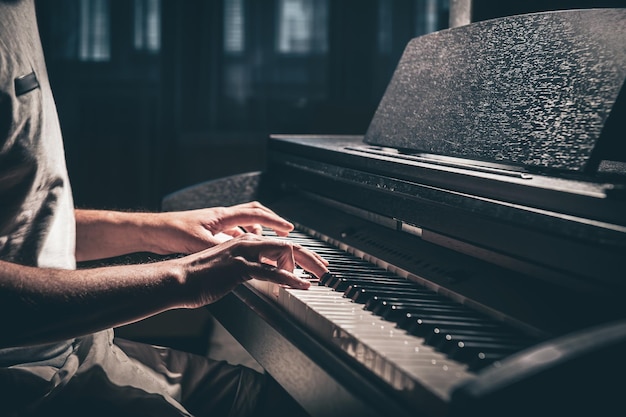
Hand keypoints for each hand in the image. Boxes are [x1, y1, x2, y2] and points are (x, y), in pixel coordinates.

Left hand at [150, 201, 296, 254]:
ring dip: (257, 232)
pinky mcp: (209, 232)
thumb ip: (221, 247)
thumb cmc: (172, 232)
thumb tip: (239, 254)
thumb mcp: (200, 242)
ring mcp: (216, 224)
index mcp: (222, 216)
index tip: (288, 228)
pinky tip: (242, 251)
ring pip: (243, 224)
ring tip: (266, 244)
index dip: (274, 221)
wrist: (153, 232)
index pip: (255, 214)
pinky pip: (233, 233)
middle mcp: (221, 217)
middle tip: (284, 231)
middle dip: (271, 221)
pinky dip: (243, 240)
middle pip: (253, 213)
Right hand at [172, 233, 328, 306]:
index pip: (279, 244)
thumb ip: (247, 269)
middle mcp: (246, 244)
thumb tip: (263, 275)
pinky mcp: (239, 267)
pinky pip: (271, 271)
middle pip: (287, 245)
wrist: (177, 280)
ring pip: (283, 253)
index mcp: (244, 243)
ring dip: (305, 265)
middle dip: (310, 257)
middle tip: (324, 269)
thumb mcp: (228, 270)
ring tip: (317, 277)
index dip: (299, 254)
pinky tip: (300, 285)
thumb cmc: (198, 278)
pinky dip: (290, 278)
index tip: (312, 265)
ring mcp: (243, 254)